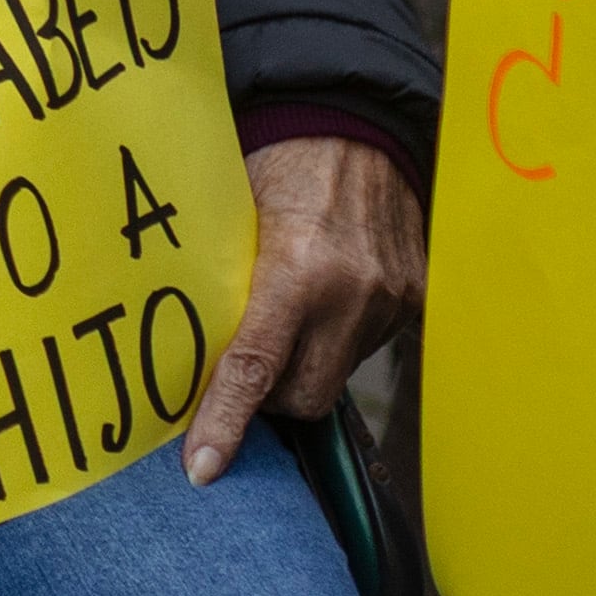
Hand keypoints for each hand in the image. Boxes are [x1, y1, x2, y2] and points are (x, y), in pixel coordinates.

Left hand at [181, 136, 423, 483]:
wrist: (352, 126)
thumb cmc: (274, 166)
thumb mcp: (230, 222)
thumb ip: (219, 287)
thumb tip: (180, 355)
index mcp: (295, 271)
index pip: (253, 369)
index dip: (224, 423)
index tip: (202, 468)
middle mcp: (351, 292)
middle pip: (302, 398)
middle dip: (268, 402)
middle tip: (240, 373)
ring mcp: (390, 297)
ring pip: (336, 376)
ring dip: (305, 366)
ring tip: (288, 319)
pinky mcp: (415, 297)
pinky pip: (368, 347)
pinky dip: (339, 339)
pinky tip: (325, 302)